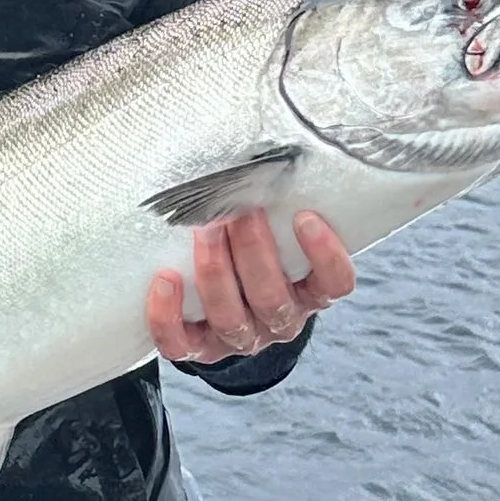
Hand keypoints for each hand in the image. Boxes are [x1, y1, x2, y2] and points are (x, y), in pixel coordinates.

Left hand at [147, 208, 354, 362]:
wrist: (223, 305)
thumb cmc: (252, 250)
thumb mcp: (276, 229)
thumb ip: (277, 204)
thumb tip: (259, 151)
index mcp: (308, 292)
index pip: (334, 284)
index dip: (325, 256)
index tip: (305, 217)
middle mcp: (279, 320)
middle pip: (272, 298)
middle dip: (253, 251)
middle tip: (237, 211)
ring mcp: (239, 338)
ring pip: (231, 319)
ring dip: (215, 273)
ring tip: (203, 231)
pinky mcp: (198, 349)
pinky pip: (181, 344)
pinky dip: (168, 316)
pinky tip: (165, 280)